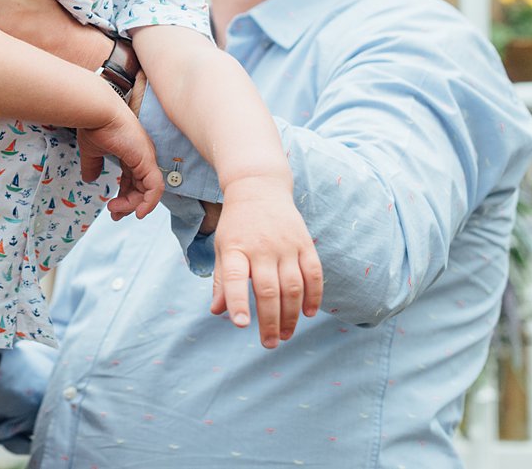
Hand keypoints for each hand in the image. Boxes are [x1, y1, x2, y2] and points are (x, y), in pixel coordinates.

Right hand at [77, 113, 161, 217]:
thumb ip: (93, 166)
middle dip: (128, 204)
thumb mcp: (92, 151)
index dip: (124, 197)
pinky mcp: (147, 161)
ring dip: (133, 205)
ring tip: (115, 210)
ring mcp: (147, 158)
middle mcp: (142, 157)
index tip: (111, 209)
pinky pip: (155, 188)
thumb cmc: (94, 124)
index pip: (133, 181)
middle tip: (113, 214)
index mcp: (131, 153)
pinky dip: (149, 203)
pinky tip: (137, 212)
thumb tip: (89, 180)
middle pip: (142, 188)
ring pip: (149, 191)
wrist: (97, 112)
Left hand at [207, 175, 322, 347]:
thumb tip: (217, 312)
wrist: (258, 188)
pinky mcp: (305, 242)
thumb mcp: (222, 247)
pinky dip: (314, 296)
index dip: (237, 301)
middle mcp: (261, 247)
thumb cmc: (237, 225)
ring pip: (293, 287)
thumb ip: (221, 280)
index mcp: (235, 248)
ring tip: (285, 335)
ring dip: (291, 315)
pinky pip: (313, 274)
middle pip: (268, 290)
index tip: (240, 324)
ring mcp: (285, 244)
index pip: (233, 277)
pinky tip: (308, 313)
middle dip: (270, 321)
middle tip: (269, 343)